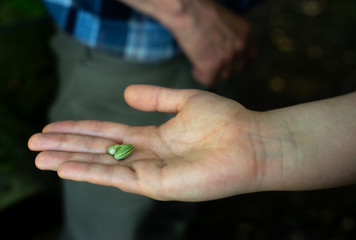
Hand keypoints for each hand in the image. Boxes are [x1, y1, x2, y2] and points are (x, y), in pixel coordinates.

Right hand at [28, 85, 269, 200]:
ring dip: (69, 161)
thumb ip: (155, 98)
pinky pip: (118, 177)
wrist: (250, 141)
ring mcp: (150, 171)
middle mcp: (147, 156)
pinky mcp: (157, 183)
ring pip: (101, 165)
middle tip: (34, 145)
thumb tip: (125, 93)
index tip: (52, 127)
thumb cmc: (225, 121)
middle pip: (98, 151)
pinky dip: (91, 172)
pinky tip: (66, 167)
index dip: (79, 130)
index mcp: (153, 137)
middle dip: (65, 147)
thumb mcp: (185, 101)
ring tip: (40, 158)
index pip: (107, 134)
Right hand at [118, 0, 255, 85]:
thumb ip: (231, 35)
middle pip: (236, 69)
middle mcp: (240, 48)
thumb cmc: (201, 10)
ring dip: (213, 71)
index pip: (249, 57)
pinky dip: (201, 75)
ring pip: (224, 76)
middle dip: (224, 66)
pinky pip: (209, 81)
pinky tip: (195, 67)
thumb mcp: (226, 19)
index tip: (227, 59)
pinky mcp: (212, 67)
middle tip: (211, 60)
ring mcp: (227, 59)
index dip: (237, 59)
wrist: (188, 11)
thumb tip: (225, 45)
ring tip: (201, 62)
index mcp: (246, 34)